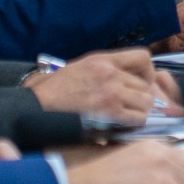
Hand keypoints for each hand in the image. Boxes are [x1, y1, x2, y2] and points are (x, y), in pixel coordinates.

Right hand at [31, 49, 176, 118]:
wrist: (37, 106)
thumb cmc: (54, 90)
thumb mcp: (80, 67)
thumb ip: (105, 70)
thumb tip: (128, 81)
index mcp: (102, 60)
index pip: (143, 57)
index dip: (147, 72)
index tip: (142, 82)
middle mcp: (110, 73)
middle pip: (146, 84)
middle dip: (142, 96)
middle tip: (132, 106)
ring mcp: (112, 92)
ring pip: (146, 101)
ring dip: (140, 110)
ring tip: (127, 116)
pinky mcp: (109, 111)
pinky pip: (137, 118)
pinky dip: (134, 123)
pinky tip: (122, 125)